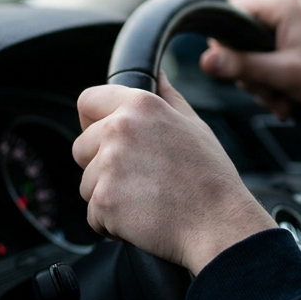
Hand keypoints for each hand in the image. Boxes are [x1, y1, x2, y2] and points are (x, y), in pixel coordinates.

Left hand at [74, 74, 276, 274]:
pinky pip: (93, 214)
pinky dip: (111, 223)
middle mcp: (120, 129)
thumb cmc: (210, 178)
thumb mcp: (194, 125)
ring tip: (146, 200)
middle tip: (139, 179)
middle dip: (100, 165)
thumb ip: (168, 97)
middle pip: (81, 147)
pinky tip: (141, 218)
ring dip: (107, 196)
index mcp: (141, 105)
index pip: (87, 100)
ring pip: (86, 183)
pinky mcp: (104, 200)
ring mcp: (109, 165)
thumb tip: (158, 75)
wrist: (219, 224)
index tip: (104, 138)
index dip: (92, 121)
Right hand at [201, 0, 300, 136]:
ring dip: (262, 85)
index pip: (228, 12)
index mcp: (281, 5)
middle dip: (249, 74)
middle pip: (239, 40)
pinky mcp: (295, 45)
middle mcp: (284, 10)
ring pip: (252, 57)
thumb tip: (203, 60)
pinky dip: (273, 85)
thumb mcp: (283, 74)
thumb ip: (242, 66)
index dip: (224, 44)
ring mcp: (290, 28)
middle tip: (268, 92)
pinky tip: (287, 102)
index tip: (233, 70)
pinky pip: (268, 63)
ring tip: (282, 101)